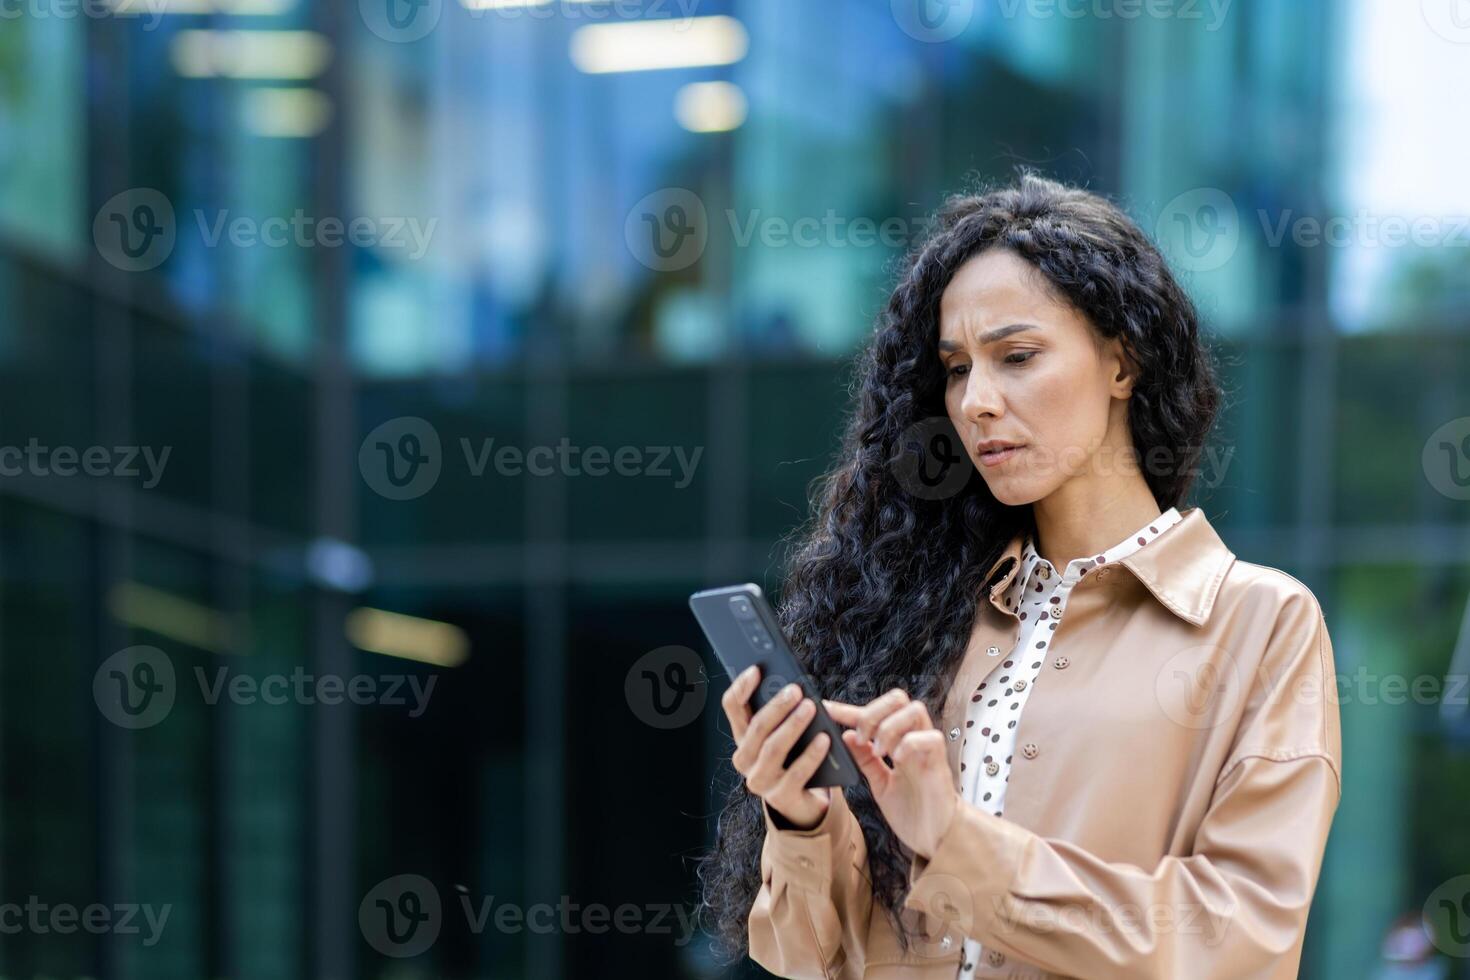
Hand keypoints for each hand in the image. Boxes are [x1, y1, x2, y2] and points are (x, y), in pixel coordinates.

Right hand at [722, 665, 832, 829]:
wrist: (805, 800)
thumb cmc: (795, 757)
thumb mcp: (784, 732)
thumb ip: (782, 713)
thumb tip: (792, 687)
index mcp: (742, 737)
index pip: (732, 707)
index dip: (741, 687)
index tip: (756, 669)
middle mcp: (745, 759)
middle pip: (756, 727)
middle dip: (777, 706)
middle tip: (796, 690)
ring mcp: (760, 781)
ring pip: (773, 748)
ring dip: (793, 725)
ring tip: (811, 709)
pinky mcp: (780, 797)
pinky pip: (797, 772)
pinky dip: (812, 754)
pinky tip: (825, 739)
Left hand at [822, 689, 959, 859]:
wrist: (935, 839)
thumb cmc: (912, 811)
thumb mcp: (879, 784)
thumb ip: (865, 760)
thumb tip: (846, 735)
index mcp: (898, 742)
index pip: (874, 714)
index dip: (848, 710)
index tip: (826, 710)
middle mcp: (914, 739)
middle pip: (898, 698)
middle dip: (873, 712)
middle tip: (861, 738)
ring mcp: (928, 749)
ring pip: (914, 709)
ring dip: (890, 726)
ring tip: (879, 752)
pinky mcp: (940, 762)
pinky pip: (929, 737)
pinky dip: (908, 743)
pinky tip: (897, 760)